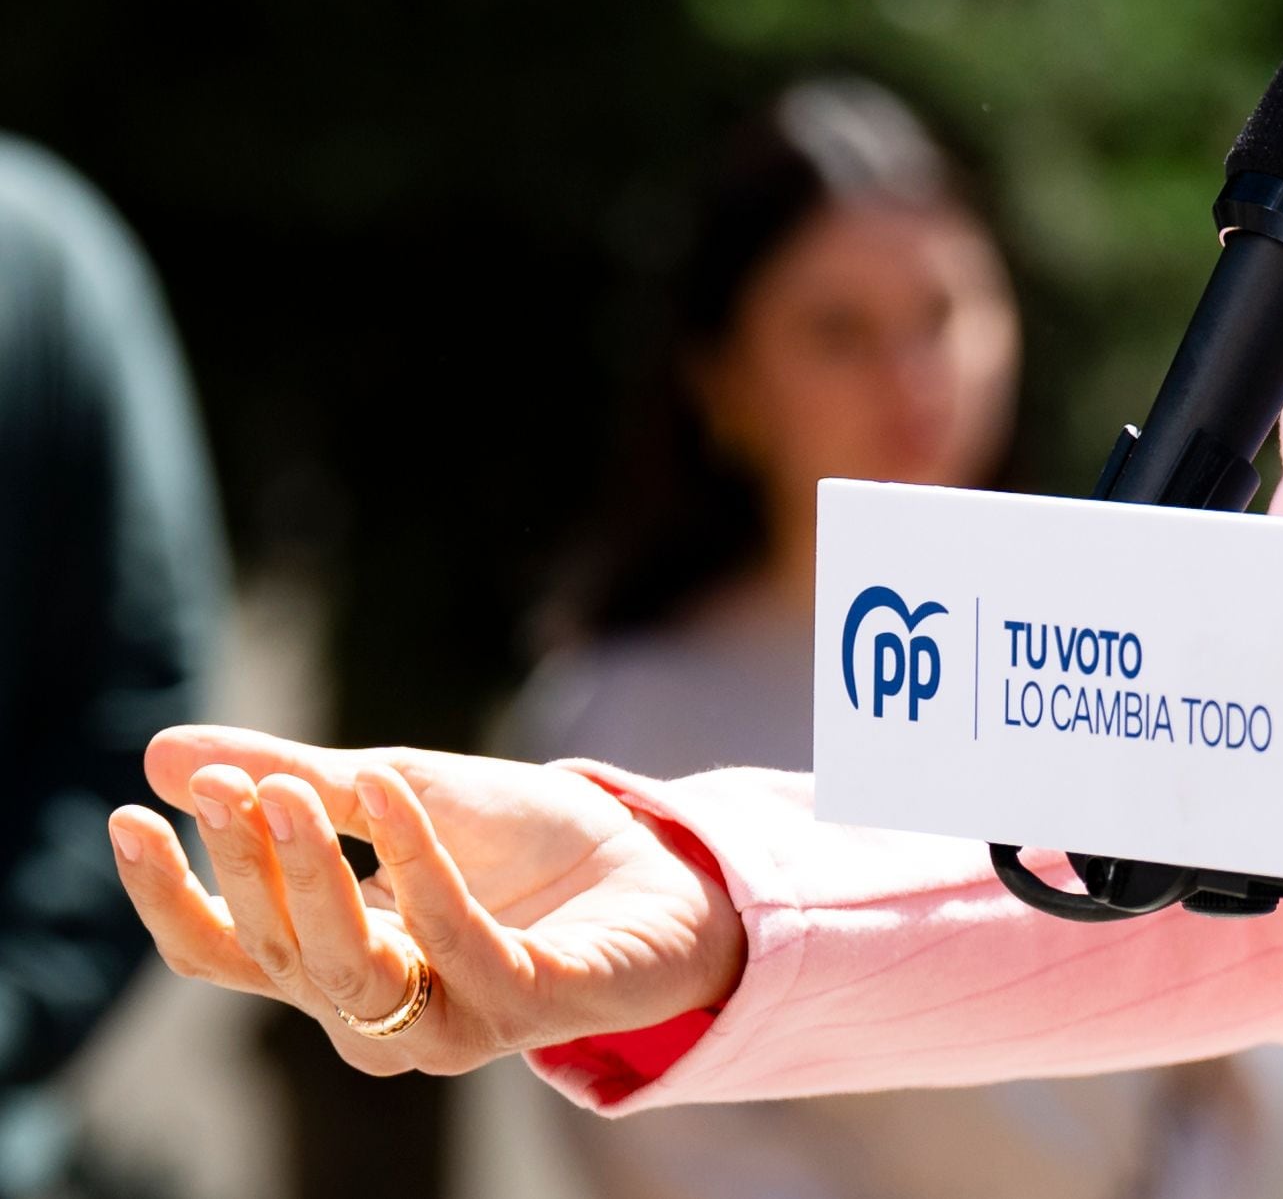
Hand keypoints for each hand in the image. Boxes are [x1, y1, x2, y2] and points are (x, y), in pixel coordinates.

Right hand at [108, 725, 745, 1075]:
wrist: (663, 860)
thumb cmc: (524, 842)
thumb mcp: (396, 791)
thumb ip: (293, 782)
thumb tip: (165, 752)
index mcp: (334, 964)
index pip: (225, 951)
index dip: (170, 894)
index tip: (127, 815)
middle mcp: (379, 1012)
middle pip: (278, 955)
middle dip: (246, 866)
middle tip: (228, 785)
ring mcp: (452, 1021)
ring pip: (347, 969)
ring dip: (310, 877)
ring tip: (288, 790)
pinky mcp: (527, 1005)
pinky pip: (452, 940)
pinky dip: (414, 864)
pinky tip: (392, 790)